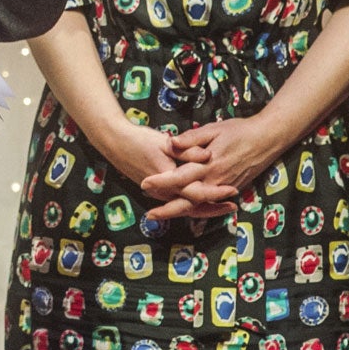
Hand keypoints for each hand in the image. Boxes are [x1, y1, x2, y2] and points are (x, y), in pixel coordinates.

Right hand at [93, 119, 233, 224]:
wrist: (115, 143)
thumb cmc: (140, 140)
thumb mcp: (165, 142)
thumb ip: (187, 150)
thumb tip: (207, 155)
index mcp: (168, 179)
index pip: (196, 192)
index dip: (215, 193)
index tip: (232, 190)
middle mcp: (164, 192)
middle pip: (193, 207)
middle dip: (214, 208)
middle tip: (233, 207)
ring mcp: (159, 194)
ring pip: (185, 207)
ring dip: (205, 208)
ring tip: (224, 206)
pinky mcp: (157, 191)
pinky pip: (178, 202)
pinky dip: (193, 204)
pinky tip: (204, 202)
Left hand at [140, 116, 286, 220]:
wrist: (268, 139)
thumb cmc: (239, 131)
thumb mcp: (213, 129)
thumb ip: (191, 138)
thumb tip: (170, 143)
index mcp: (209, 165)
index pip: (180, 177)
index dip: (161, 182)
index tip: (144, 183)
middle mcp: (216, 181)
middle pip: (188, 201)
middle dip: (168, 209)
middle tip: (149, 215)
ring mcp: (225, 188)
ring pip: (200, 206)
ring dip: (180, 212)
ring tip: (162, 215)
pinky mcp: (231, 189)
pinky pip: (211, 204)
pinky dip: (197, 210)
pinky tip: (184, 211)